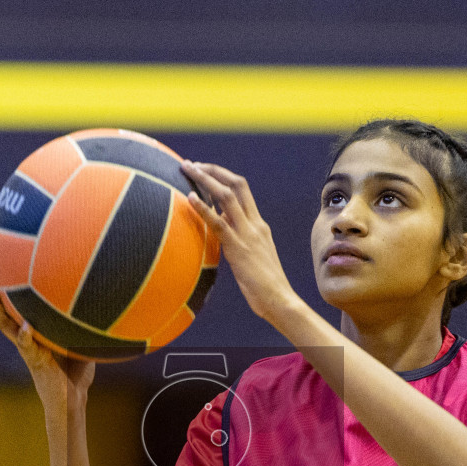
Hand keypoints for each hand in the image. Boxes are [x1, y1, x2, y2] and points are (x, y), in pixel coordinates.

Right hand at [0, 273, 94, 416]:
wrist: (72, 399)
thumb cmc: (78, 368)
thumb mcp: (82, 337)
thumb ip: (86, 318)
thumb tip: (107, 291)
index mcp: (34, 326)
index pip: (17, 297)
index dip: (10, 274)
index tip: (5, 247)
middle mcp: (25, 334)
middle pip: (3, 302)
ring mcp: (27, 347)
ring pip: (5, 323)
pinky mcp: (35, 361)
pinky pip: (27, 346)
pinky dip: (26, 336)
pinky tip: (26, 327)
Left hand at [180, 161, 302, 326]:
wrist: (279, 299)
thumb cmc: (264, 284)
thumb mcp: (252, 255)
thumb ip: (239, 238)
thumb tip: (220, 225)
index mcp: (259, 225)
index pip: (242, 190)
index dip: (222, 176)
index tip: (205, 170)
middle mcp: (254, 224)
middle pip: (236, 185)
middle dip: (213, 170)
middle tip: (192, 164)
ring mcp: (247, 234)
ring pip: (227, 197)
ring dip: (205, 180)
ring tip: (188, 169)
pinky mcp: (238, 249)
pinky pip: (218, 223)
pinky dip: (203, 208)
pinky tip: (189, 198)